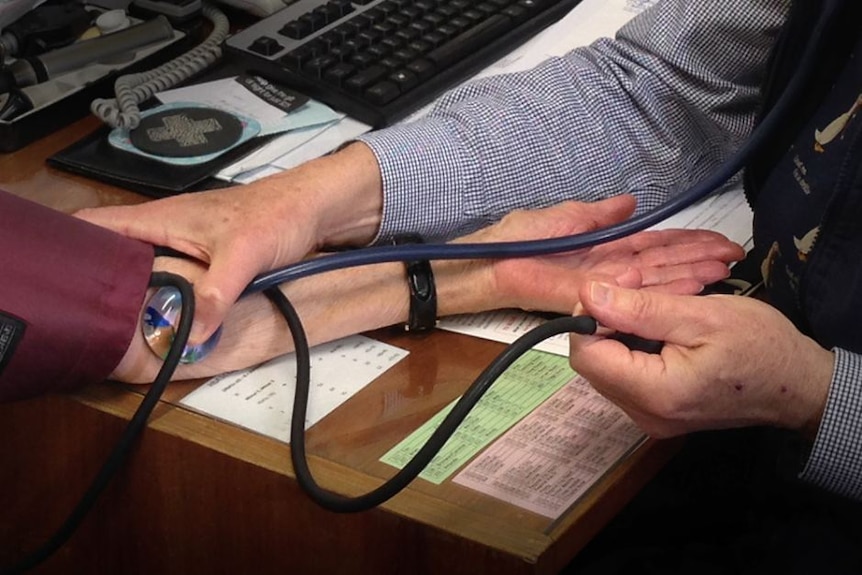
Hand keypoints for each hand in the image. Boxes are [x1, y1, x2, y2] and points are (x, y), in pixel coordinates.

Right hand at [76, 143, 383, 343]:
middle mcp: (165, 228)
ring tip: (118, 326)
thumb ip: (215, 293)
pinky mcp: (203, 257)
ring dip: (133, 293)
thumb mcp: (244, 256)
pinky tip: (162, 319)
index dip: (72, 251)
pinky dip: (163, 296)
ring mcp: (183, 243)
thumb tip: (190, 334)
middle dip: (99, 283)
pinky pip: (170, 277)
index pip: (96, 226)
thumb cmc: (277, 215)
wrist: (312, 208)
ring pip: (143, 268)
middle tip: (90, 320)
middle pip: (114, 254)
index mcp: (161, 218)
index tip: (60, 285)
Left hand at [455, 196, 745, 313]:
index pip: (651, 250)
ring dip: (687, 276)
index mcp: (602, 254)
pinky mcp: (584, 297)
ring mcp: (597, 288)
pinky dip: (660, 289)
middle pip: (658, 267)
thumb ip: (599, 215)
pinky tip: (690, 282)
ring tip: (724, 269)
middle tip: (734, 257)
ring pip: (650, 282)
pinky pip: (626, 293)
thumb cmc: (511, 239)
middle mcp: (606, 274)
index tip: (717, 243)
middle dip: (696, 261)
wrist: (477, 263)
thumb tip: (631, 203)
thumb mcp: (563, 218)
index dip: (683, 246)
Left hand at [569, 282, 834, 437]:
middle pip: (593, 363)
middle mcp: (643, 415)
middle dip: (603, 320)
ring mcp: (649, 418)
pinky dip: (631, 347)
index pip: (587, 355)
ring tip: (649, 301)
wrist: (797, 385)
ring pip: (606, 368)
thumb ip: (639, 309)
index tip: (613, 286)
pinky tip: (655, 325)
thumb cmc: (758, 345)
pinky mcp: (657, 413)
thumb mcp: (700, 315)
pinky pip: (626, 377)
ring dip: (617, 331)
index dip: (587, 316)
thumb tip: (589, 294)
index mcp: (654, 393)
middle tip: (633, 286)